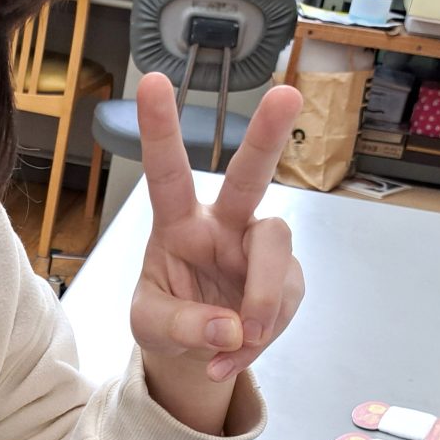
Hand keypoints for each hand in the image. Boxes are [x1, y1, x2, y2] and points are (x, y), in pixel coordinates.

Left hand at [131, 76, 305, 431]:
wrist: (196, 353)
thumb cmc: (166, 319)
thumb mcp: (151, 327)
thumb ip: (183, 326)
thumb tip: (231, 330)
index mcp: (178, 223)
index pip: (168, 174)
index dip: (160, 130)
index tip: (153, 81)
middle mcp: (224, 225)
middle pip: (249, 177)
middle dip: (267, 137)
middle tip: (287, 96)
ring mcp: (259, 250)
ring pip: (277, 252)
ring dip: (261, 302)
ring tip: (236, 341)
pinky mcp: (288, 279)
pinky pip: (285, 305)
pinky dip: (259, 341)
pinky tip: (231, 358)